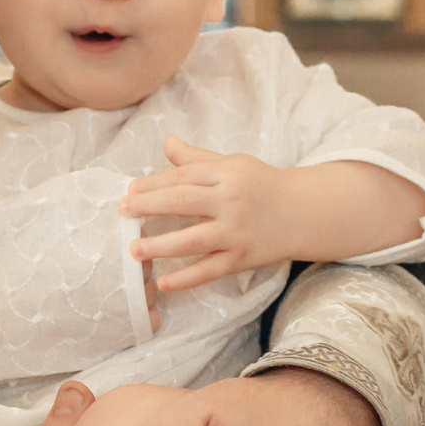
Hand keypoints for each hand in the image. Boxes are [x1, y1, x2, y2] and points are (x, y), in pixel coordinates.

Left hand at [122, 137, 293, 294]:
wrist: (302, 213)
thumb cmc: (261, 185)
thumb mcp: (233, 164)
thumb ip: (196, 158)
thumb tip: (166, 142)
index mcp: (227, 174)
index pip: (183, 177)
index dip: (153, 183)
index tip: (129, 190)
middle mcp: (231, 202)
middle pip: (183, 202)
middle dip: (149, 206)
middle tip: (122, 212)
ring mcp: (236, 233)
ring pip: (194, 240)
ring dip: (161, 246)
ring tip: (133, 250)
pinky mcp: (241, 259)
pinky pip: (209, 270)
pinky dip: (186, 279)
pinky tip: (163, 283)